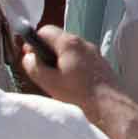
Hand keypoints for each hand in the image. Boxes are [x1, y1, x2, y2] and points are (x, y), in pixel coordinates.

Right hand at [20, 27, 137, 138]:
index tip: (30, 57)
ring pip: (70, 50)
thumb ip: (34, 67)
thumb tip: (28, 57)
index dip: (33, 42)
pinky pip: (82, 58)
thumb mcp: (49, 82)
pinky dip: (73, 66)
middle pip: (58, 39)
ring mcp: (94, 52)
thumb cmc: (78, 95)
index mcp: (69, 43)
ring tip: (57, 80)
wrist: (109, 107)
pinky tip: (72, 84)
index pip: (45, 31)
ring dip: (60, 60)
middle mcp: (83, 43)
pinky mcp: (101, 63)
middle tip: (42, 70)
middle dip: (47, 52)